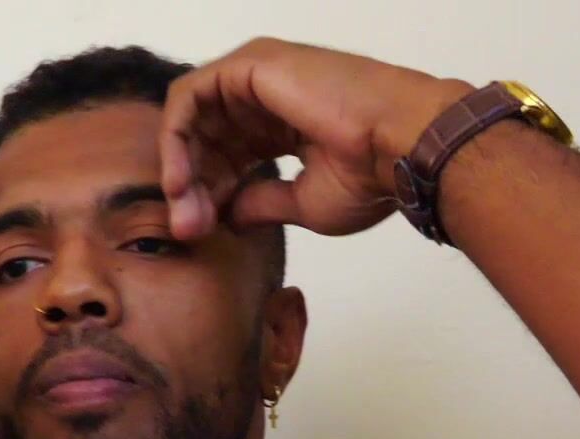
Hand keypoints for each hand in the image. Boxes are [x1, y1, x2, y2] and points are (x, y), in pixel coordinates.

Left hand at [160, 37, 471, 238]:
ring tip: (185, 208)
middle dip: (190, 185)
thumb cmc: (373, 174)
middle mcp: (267, 96)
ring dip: (181, 165)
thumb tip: (226, 216)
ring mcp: (256, 76)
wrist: (403, 146)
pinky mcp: (248, 66)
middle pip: (205, 137)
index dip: (209, 193)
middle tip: (187, 227)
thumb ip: (261, 204)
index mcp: (283, 124)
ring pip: (192, 118)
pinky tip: (183, 180)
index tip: (203, 231)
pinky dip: (176, 138)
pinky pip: (189, 98)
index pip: (227, 155)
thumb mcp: (305, 202)